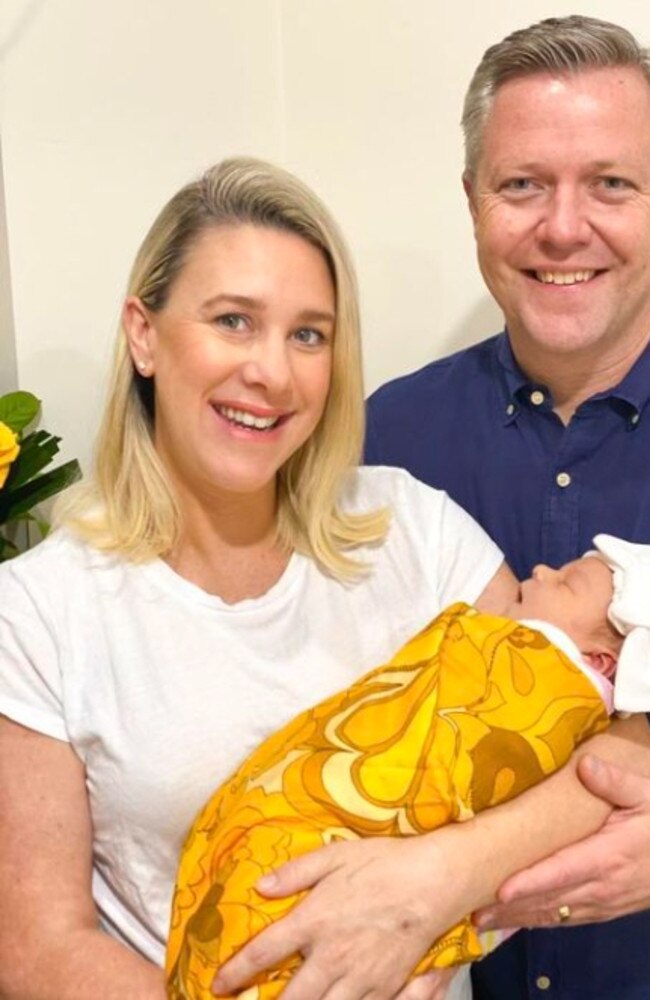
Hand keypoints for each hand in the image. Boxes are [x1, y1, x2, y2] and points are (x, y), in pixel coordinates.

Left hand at [212, 835, 465, 999]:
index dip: (236, 971)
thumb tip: (260, 887)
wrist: (433, 882)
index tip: (219, 984)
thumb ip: (295, 873)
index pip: (263, 952)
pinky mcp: (385, 988)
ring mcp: (359, 977)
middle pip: (290, 999)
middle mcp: (332, 956)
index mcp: (314, 920)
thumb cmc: (383, 863)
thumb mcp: (334, 856)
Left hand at [475, 754, 649, 930]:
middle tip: (473, 910)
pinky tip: (519, 920)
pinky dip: (541, 922)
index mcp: (608, 856)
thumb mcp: (647, 793)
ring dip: (521, 919)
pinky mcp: (607, 909)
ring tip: (485, 920)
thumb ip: (615, 780)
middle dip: (512, 908)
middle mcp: (603, 886)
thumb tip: (585, 764)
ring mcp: (605, 902)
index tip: (500, 889)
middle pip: (550, 901)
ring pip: (556, 915)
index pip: (561, 872)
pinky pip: (569, 920)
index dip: (530, 883)